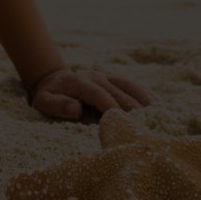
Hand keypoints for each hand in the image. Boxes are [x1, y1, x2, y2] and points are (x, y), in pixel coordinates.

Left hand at [28, 68, 156, 120]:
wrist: (51, 79)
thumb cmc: (47, 95)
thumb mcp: (43, 101)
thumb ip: (57, 105)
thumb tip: (76, 108)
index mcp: (79, 83)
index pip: (98, 95)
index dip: (111, 106)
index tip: (123, 120)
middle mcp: (95, 77)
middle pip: (116, 91)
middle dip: (131, 106)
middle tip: (146, 122)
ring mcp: (105, 77)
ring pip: (127, 85)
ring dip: (142, 98)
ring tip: (157, 112)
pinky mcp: (112, 80)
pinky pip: (129, 84)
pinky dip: (143, 93)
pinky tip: (156, 103)